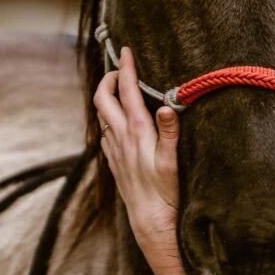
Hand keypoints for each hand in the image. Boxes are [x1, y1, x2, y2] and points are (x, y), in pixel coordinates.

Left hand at [93, 46, 183, 274]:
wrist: (150, 223)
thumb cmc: (166, 193)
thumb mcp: (173, 162)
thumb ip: (169, 132)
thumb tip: (166, 105)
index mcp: (136, 132)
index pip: (126, 92)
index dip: (126, 68)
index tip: (127, 50)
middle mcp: (120, 138)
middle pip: (102, 98)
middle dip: (109, 78)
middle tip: (122, 68)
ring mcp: (114, 150)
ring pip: (102, 114)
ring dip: (108, 97)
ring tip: (121, 89)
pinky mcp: (114, 162)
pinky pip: (105, 132)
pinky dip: (109, 117)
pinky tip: (120, 121)